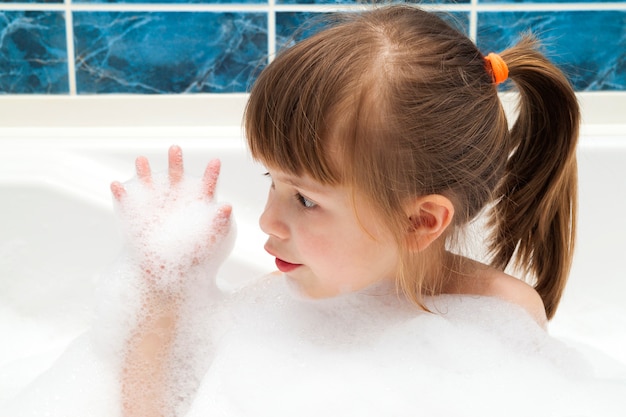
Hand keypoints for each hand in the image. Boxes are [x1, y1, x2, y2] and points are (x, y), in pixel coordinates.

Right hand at [110, 145, 233, 290]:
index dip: (211, 172)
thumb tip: (227, 207)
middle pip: (176, 172)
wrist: (166, 270)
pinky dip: (120, 192)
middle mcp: (176, 194)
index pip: (207, 182)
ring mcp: (154, 200)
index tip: (216, 162)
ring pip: (147, 180)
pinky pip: (125, 198)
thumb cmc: (196, 255)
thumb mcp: (211, 239)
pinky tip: (116, 185)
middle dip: (175, 160)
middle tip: (175, 149)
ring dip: (143, 169)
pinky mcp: (135, 211)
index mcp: (198, 199)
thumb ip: (220, 222)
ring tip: (141, 160)